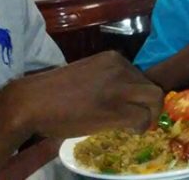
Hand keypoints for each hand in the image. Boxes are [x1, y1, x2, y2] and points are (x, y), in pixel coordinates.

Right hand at [10, 51, 162, 137]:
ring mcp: (120, 88)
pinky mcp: (117, 109)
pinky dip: (141, 127)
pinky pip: (143, 118)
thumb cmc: (53, 91)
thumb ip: (107, 79)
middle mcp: (121, 68)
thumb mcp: (88, 75)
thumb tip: (120, 95)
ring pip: (155, 100)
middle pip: (152, 86)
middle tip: (141, 116)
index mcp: (113, 59)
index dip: (140, 93)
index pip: (140, 74)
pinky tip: (129, 131)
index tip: (135, 104)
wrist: (33, 101)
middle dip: (150, 104)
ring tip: (137, 124)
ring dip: (150, 115)